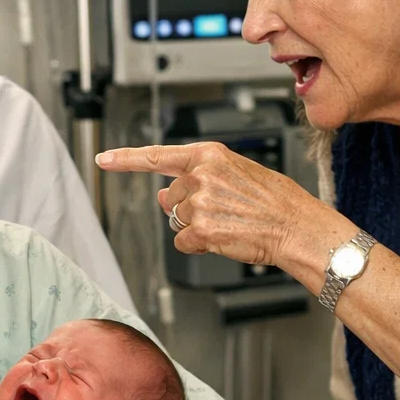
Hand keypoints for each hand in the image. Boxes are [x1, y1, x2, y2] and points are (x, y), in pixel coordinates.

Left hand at [96, 141, 303, 267]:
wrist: (296, 226)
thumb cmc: (275, 201)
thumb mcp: (237, 175)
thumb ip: (198, 179)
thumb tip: (163, 194)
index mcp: (209, 154)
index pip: (158, 156)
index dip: (126, 159)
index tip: (104, 158)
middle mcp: (200, 175)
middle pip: (172, 198)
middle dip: (190, 208)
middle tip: (224, 212)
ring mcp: (199, 203)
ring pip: (178, 221)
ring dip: (197, 227)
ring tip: (230, 223)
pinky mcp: (200, 230)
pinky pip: (184, 242)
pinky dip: (199, 245)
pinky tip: (224, 238)